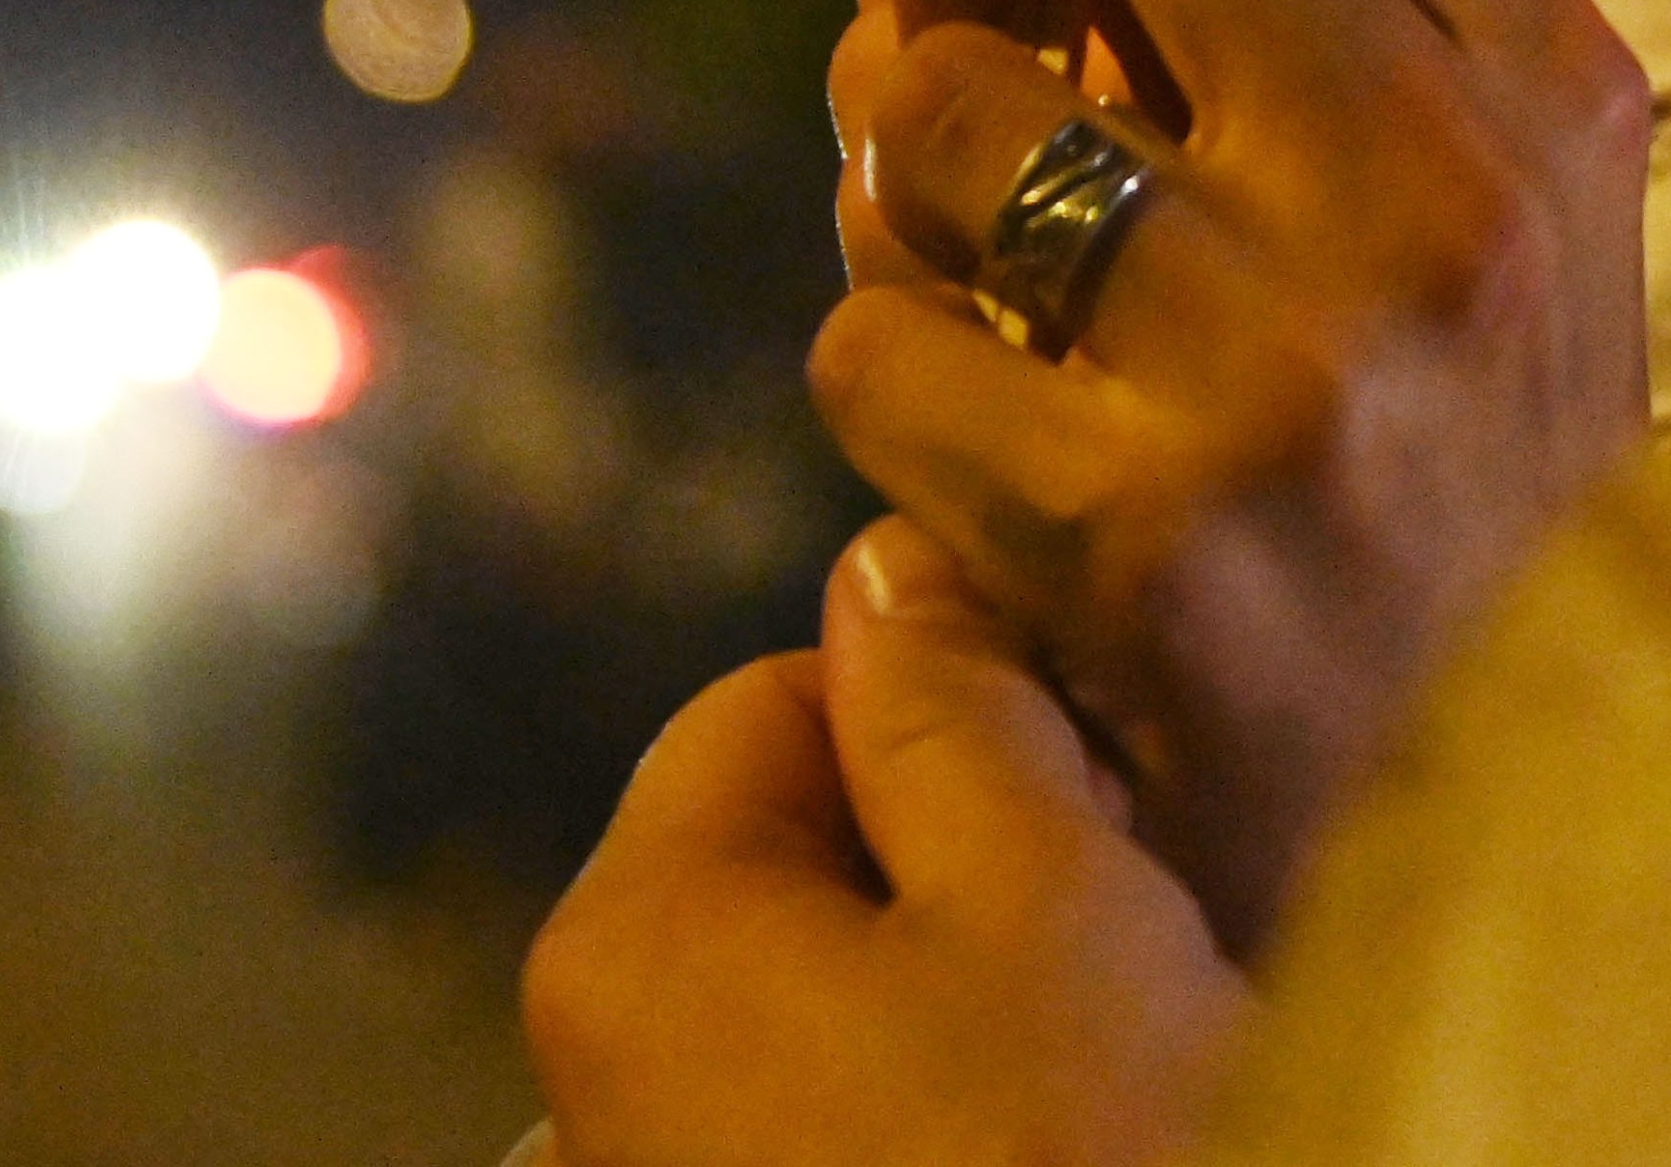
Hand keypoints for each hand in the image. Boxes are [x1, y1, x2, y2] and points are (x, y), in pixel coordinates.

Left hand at [523, 516, 1245, 1166]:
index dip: (942, 715)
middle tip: (1094, 949)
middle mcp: (576, 1083)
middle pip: (777, 866)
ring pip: (797, 1021)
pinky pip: (796, 1142)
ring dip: (930, 1020)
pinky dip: (900, 1135)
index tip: (1076, 800)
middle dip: (938, 875)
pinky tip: (1014, 1161)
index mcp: (630, 933)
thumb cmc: (1074, 1161)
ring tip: (1067, 1082)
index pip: (775, 697)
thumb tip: (879, 563)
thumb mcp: (1050, 891)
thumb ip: (951, 710)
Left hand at [817, 0, 1652, 957]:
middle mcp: (1443, 188)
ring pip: (942, 100)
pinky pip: (869, 338)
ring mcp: (1293, 365)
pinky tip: (971, 438)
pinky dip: (877, 359)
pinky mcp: (1137, 539)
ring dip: (892, 149)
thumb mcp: (1491, 206)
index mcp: (1544, 78)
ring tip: (964, 242)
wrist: (1524, 833)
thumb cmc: (1461, 478)